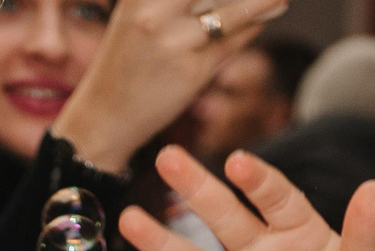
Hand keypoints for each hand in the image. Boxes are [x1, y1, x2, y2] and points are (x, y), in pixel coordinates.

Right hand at [51, 0, 291, 171]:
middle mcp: (154, 11)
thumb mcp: (141, 11)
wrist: (106, 114)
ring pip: (237, 10)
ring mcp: (175, 41)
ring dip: (264, 2)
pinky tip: (268, 13)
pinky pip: (237, 41)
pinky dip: (255, 25)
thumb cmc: (129, 57)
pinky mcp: (193, 70)